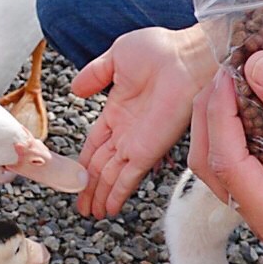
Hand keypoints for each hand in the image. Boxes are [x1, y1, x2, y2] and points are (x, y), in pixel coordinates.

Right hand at [71, 25, 217, 217]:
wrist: (187, 56)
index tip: (76, 176)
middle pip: (102, 165)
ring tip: (90, 213)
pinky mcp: (149, 150)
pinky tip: (108, 208)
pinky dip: (118, 193)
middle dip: (90, 186)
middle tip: (82, 206)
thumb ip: (94, 75)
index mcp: (118, 111)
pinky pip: (129, 176)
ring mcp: (138, 143)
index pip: (96, 144)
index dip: (85, 161)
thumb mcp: (117, 58)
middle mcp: (127, 132)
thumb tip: (75, 90)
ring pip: (113, 175)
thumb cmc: (160, 50)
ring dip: (100, 194)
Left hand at [189, 51, 262, 252]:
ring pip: (225, 154)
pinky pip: (247, 146)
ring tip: (233, 73)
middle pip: (214, 164)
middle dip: (212, 116)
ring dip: (223, 114)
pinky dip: (242, 117)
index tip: (226, 75)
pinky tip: (248, 86)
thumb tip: (256, 66)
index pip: (228, 166)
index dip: (220, 117)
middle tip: (224, 69)